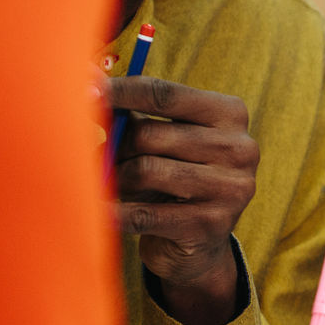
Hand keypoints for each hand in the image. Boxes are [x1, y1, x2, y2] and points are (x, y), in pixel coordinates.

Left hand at [109, 76, 258, 324]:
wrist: (200, 243)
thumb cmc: (177, 175)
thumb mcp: (168, 138)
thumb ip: (135, 113)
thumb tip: (88, 82)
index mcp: (230, 114)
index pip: (166, 95)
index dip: (121, 91)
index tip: (86, 90)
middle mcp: (239, 147)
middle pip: (150, 134)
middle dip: (116, 145)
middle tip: (101, 156)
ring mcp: (229, 188)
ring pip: (145, 171)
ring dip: (116, 178)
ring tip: (111, 183)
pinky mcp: (210, 225)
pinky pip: (144, 214)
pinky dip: (115, 211)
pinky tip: (100, 210)